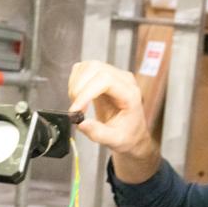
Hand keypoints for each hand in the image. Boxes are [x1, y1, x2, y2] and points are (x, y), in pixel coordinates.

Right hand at [68, 61, 159, 182]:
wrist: (132, 132)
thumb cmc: (127, 135)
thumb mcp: (115, 140)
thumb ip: (98, 133)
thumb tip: (81, 123)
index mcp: (130, 94)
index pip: (105, 80)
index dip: (86, 92)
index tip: (75, 109)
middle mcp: (123, 80)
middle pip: (95, 69)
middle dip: (78, 88)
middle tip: (76, 109)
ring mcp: (113, 75)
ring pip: (87, 66)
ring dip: (76, 84)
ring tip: (77, 104)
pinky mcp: (103, 76)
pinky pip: (84, 69)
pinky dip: (75, 82)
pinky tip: (79, 97)